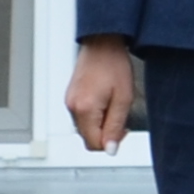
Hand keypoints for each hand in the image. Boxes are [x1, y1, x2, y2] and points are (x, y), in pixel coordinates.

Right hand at [67, 35, 137, 153]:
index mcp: (84, 109)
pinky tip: (105, 101)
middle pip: (88, 138)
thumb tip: (110, 149)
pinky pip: (82, 116)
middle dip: (106, 134)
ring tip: (114, 104)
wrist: (102, 43)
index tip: (123, 130)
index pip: (94, 144)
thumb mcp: (123, 99)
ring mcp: (70, 102)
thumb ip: (116, 126)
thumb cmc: (114, 65)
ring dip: (101, 124)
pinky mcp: (71, 97)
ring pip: (86, 128)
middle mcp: (72, 107)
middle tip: (121, 118)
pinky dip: (95, 115)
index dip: (111, 143)